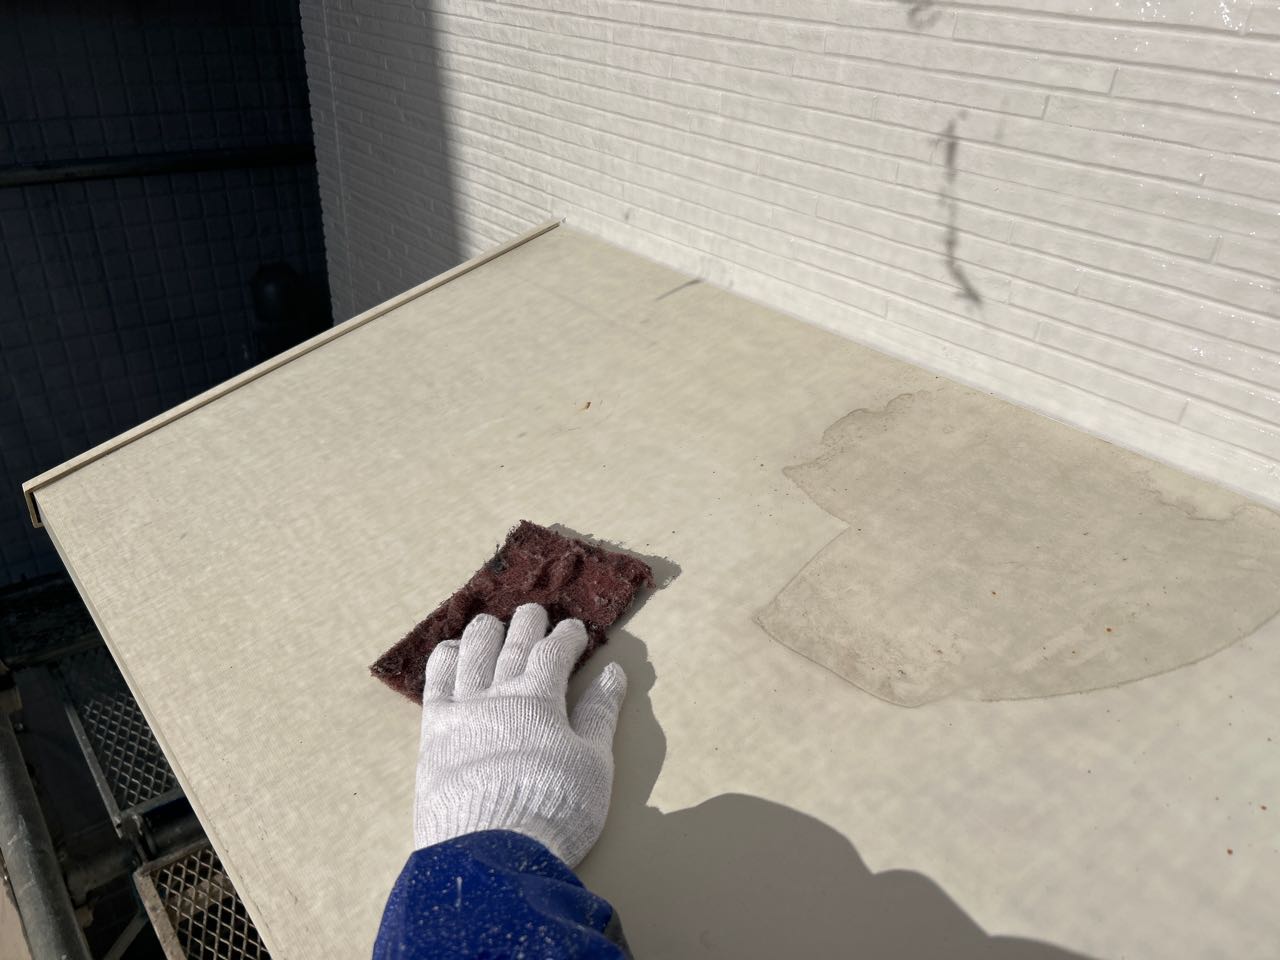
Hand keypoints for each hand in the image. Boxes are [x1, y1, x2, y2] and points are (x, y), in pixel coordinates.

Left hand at [413, 603, 627, 866]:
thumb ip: (599, 714)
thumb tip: (612, 672)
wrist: (491, 854)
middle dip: (526, 624)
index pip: (553, 652)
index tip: (575, 628)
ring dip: (482, 633)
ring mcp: (461, 712)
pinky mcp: (432, 735)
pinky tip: (448, 652)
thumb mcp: (593, 763)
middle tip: (533, 611)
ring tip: (489, 623)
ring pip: (470, 655)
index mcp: (540, 699)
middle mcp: (497, 695)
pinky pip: (434, 685)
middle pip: (512, 646)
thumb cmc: (554, 810)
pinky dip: (442, 662)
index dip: (566, 636)